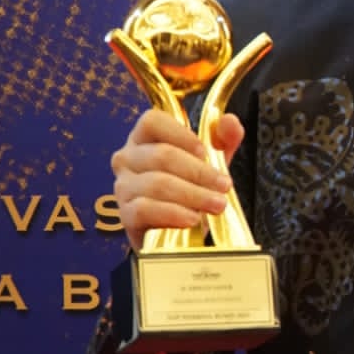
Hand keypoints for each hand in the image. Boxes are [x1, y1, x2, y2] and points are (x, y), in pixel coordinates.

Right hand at [110, 109, 243, 251]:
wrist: (175, 232)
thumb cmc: (190, 188)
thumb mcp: (211, 161)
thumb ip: (223, 139)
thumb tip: (229, 121)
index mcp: (144, 137)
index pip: (153, 122)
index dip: (181, 134)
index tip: (205, 152)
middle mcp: (128, 158)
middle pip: (162, 156)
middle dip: (199, 172)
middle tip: (224, 186)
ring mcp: (123, 186)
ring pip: (157, 183)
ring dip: (193, 194)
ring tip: (217, 205)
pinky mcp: (125, 215)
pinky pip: (145, 209)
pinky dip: (173, 213)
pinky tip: (192, 218)